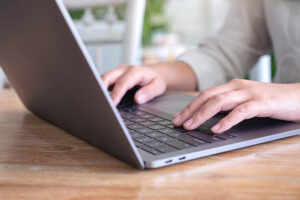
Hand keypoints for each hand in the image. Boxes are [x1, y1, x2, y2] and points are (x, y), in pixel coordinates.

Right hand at [101, 65, 166, 104]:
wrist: (155, 73)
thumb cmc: (156, 80)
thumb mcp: (158, 86)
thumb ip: (149, 92)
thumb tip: (138, 99)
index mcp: (136, 71)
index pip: (123, 82)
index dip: (116, 93)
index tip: (112, 103)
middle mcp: (124, 69)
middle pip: (108, 77)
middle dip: (101, 88)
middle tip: (100, 102)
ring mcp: (118, 72)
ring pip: (104, 78)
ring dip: (98, 88)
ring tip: (97, 101)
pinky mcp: (114, 76)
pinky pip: (104, 81)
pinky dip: (100, 88)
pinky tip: (100, 98)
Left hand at [173, 79, 299, 133]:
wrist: (299, 97)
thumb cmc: (270, 101)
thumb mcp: (245, 102)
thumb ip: (228, 106)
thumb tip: (208, 118)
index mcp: (231, 86)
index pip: (204, 95)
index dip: (189, 106)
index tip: (177, 118)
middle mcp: (237, 87)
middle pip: (207, 96)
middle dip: (190, 110)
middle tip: (177, 123)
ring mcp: (249, 93)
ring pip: (219, 102)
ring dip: (202, 115)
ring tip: (190, 126)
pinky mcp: (262, 103)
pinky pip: (240, 111)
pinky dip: (226, 120)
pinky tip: (216, 129)